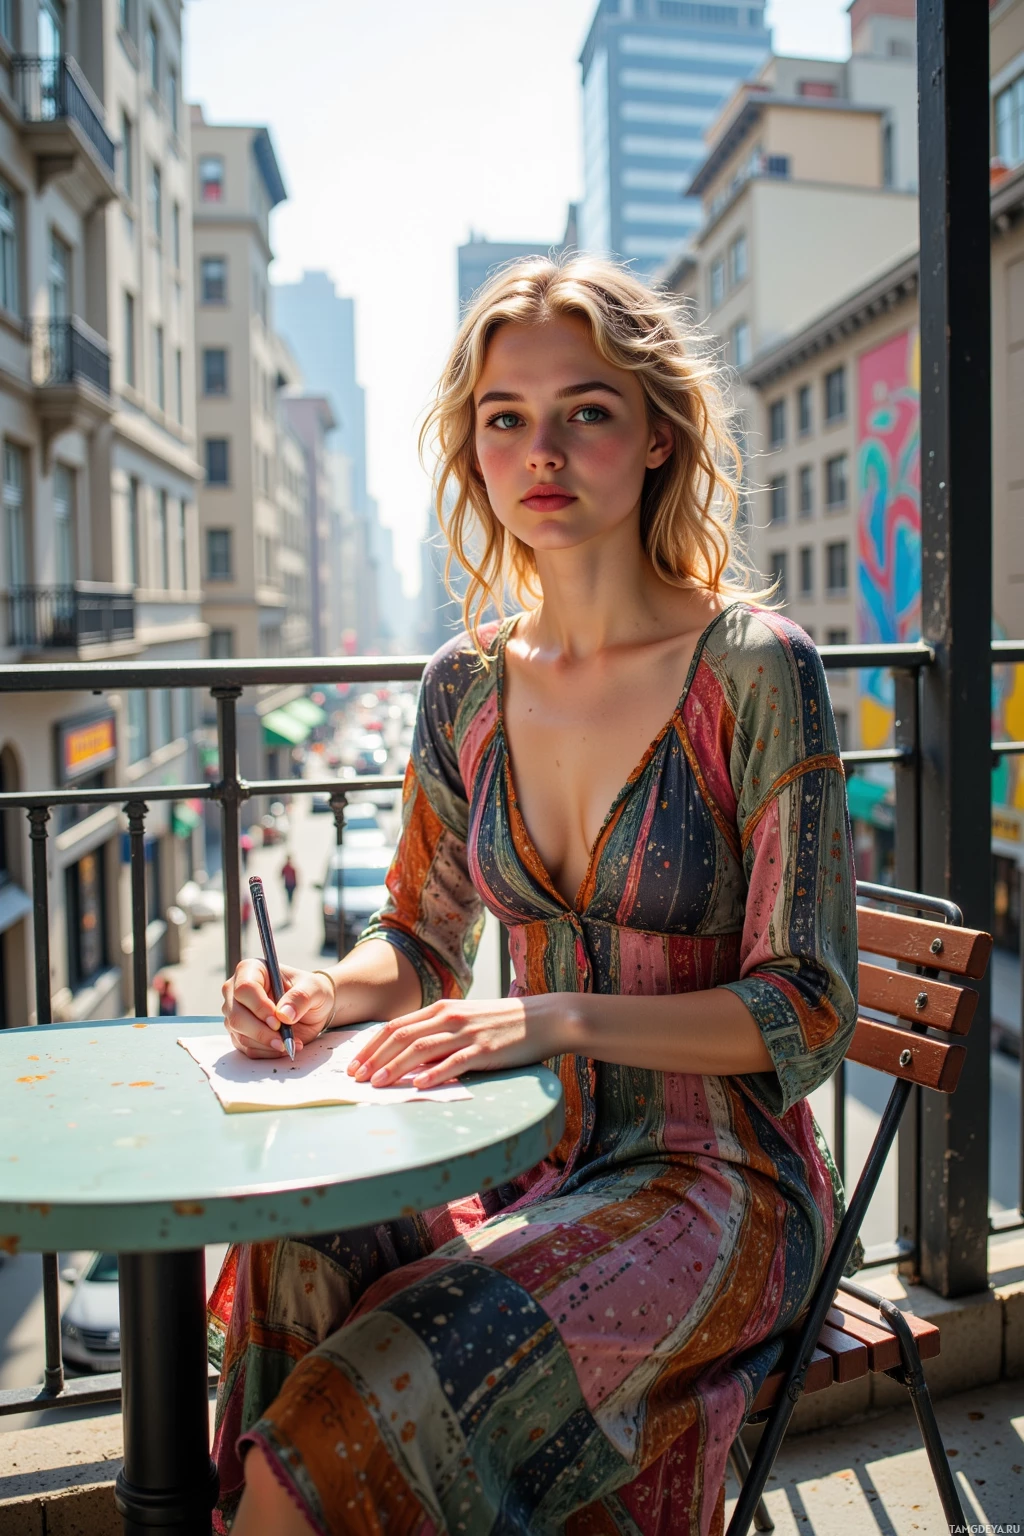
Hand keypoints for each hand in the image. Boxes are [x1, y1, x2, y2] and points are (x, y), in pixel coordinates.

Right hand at [222, 961, 333, 1058]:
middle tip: (284, 1039)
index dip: (259, 1007)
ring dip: (267, 1044)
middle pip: (237, 1015)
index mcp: (252, 970)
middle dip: (261, 1032)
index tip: (278, 1021)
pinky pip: (247, 1048)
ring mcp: (235, 1013)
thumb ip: (300, 997)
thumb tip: (283, 1015)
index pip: (245, 988)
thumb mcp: (314, 989)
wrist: (313, 1008)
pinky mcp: (240, 1033)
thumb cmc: (311, 991)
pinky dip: (267, 1052)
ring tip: (291, 1042)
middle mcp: (236, 991)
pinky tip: (284, 1046)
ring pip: (241, 1035)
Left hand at [346, 995, 579, 1089]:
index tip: (354, 1065)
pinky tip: (419, 1085)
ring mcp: (467, 1032)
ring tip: (377, 1084)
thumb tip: (408, 1061)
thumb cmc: (503, 1024)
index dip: (371, 1046)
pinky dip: (434, 1073)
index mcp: (442, 1009)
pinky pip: (455, 1062)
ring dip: (395, 1067)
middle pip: (401, 1036)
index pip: (396, 1026)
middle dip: (374, 1058)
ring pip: (421, 1048)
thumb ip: (439, 1035)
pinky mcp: (486, 1048)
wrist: (545, 1018)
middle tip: (356, 1078)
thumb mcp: (466, 1021)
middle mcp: (450, 1017)